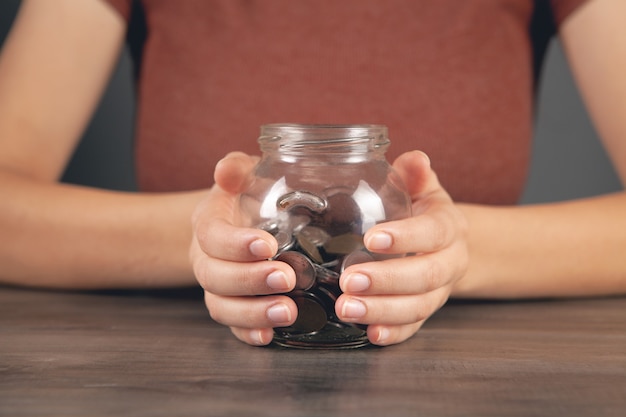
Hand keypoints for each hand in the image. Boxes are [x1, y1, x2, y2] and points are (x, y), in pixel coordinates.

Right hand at [190, 152, 297, 345]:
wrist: (240, 220)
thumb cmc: (248, 195)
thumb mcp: (244, 173)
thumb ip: (236, 168)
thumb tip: (227, 171)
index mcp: (208, 223)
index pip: (212, 236)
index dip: (236, 244)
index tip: (268, 245)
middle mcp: (206, 258)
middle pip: (215, 277)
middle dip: (250, 280)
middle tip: (286, 278)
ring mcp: (218, 286)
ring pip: (221, 306)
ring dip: (253, 312)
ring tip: (287, 311)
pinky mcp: (232, 305)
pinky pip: (233, 326)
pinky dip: (249, 333)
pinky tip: (271, 336)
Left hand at [335, 150, 468, 345]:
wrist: (448, 244)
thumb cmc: (423, 211)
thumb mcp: (422, 189)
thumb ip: (415, 175)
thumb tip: (414, 158)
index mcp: (449, 227)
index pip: (433, 232)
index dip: (406, 237)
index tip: (371, 239)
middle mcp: (450, 262)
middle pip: (426, 276)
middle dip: (387, 281)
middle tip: (349, 281)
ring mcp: (440, 291)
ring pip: (419, 306)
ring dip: (383, 311)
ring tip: (346, 309)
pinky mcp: (426, 311)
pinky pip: (414, 327)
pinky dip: (394, 333)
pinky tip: (370, 335)